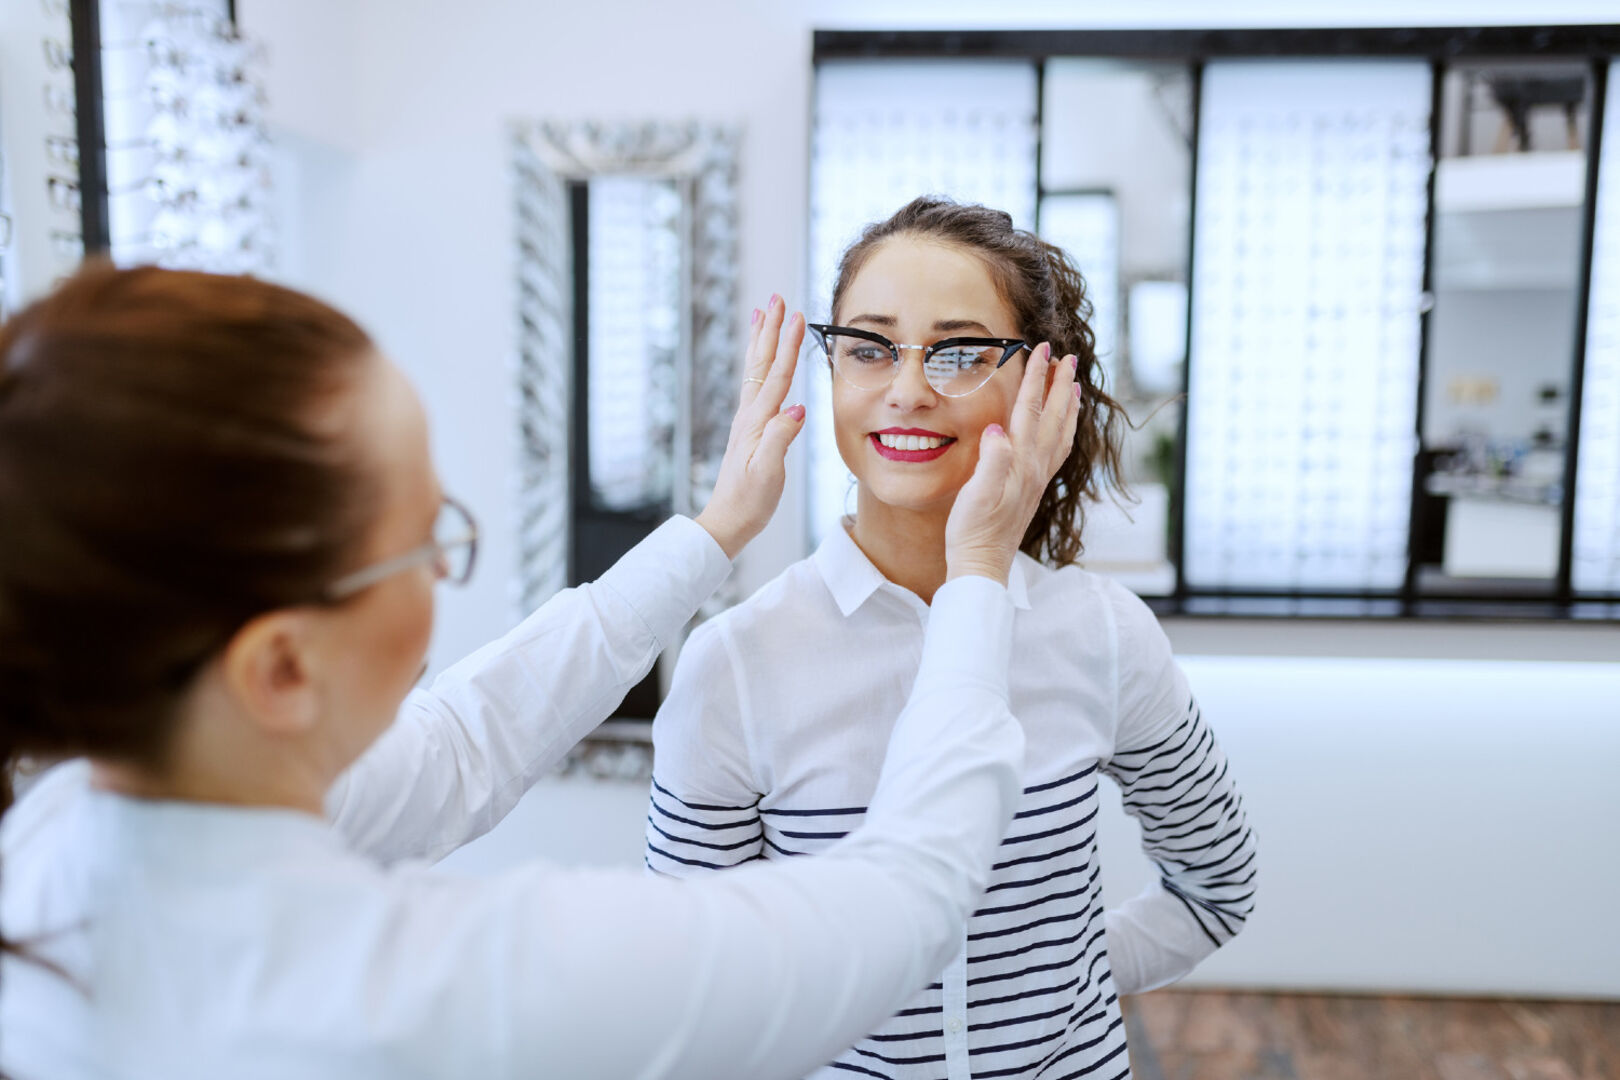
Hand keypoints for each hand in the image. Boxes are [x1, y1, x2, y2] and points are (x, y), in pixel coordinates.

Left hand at [694, 295, 806, 558]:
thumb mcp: (768, 473)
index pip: (777, 375)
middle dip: (770, 329)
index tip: (796, 316)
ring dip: (761, 341)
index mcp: (758, 422)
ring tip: (762, 314)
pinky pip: (755, 386)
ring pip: (755, 371)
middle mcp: (750, 415)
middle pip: (762, 363)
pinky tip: (761, 361)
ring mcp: (748, 421)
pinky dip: (758, 365)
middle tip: (776, 298)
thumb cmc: (750, 501)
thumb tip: (796, 408)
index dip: (788, 345)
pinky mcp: (749, 430)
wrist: (728, 520)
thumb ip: (780, 439)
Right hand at [944, 344, 1080, 584]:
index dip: (1036, 377)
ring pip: (1061, 432)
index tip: (1042, 349)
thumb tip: (998, 429)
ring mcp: (1038, 478)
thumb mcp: (975, 495)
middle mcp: (1035, 467)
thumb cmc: (973, 531)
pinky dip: (1065, 430)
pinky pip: (1058, 451)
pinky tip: (1063, 428)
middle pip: (1054, 416)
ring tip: (1074, 384)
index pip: (1030, 409)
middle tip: (1068, 356)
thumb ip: (991, 461)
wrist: (982, 565)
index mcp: (1020, 461)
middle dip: (1060, 383)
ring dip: (1068, 404)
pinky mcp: (1035, 488)